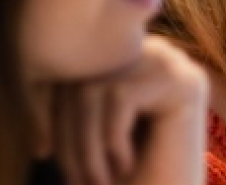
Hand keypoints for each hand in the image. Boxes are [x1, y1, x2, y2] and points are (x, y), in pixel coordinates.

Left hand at [53, 35, 207, 184]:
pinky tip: (126, 166)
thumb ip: (69, 95)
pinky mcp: (186, 81)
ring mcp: (175, 65)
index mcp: (131, 60)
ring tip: (96, 180)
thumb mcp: (84, 130)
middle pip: (83, 76)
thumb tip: (38, 69)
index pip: (73, 68)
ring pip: (96, 87)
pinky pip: (120, 96)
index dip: (47, 111)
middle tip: (75, 181)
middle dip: (66, 134)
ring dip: (86, 144)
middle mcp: (155, 54)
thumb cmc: (128, 179)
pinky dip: (111, 139)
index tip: (43, 152)